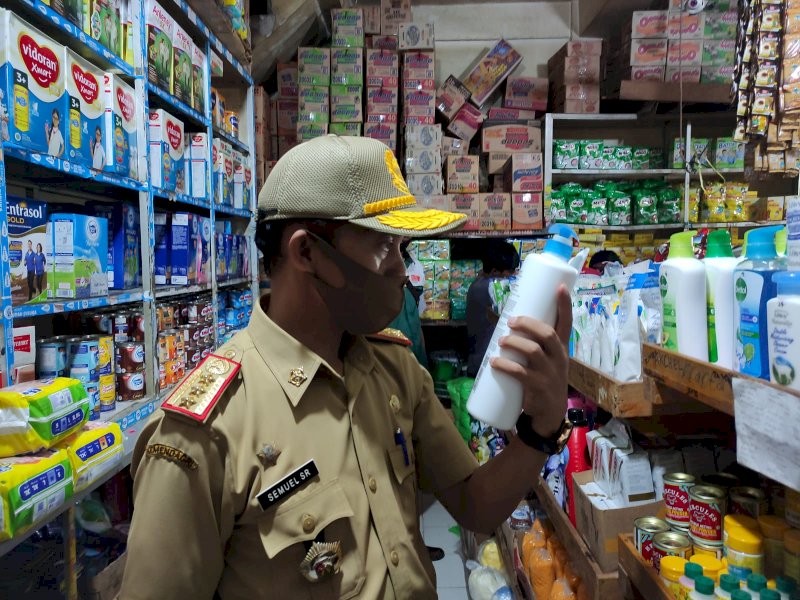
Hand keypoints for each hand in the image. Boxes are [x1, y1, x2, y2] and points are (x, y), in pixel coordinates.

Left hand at [490, 285, 571, 437]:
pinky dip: (504, 366)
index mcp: (562, 348)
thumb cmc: (544, 379)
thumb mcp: (548, 360)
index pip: (566, 322)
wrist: (550, 412)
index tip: (559, 287)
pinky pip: (520, 373)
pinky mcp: (538, 387)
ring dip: (514, 343)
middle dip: (528, 324)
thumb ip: (534, 343)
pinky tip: (494, 362)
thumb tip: (508, 324)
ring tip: (501, 341)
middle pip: (547, 334)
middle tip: (511, 321)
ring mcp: (550, 373)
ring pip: (533, 351)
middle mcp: (559, 358)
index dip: (564, 304)